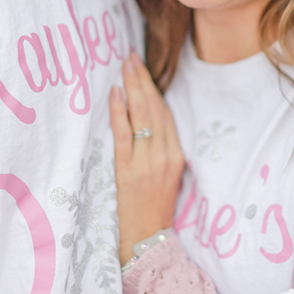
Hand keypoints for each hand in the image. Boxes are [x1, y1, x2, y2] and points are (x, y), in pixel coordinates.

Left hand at [109, 52, 184, 262]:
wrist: (148, 237)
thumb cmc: (155, 206)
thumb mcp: (167, 174)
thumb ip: (162, 148)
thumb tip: (148, 120)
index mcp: (177, 154)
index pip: (166, 114)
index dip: (154, 88)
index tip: (143, 68)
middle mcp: (166, 154)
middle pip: (156, 109)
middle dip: (144, 80)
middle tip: (132, 56)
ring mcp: (148, 161)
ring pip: (142, 116)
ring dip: (134, 87)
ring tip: (126, 65)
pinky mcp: (130, 169)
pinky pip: (124, 134)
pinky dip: (119, 112)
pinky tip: (115, 93)